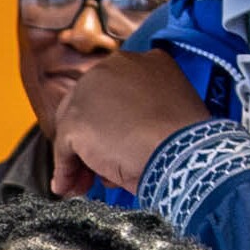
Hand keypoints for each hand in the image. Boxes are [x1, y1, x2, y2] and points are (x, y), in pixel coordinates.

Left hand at [44, 44, 207, 193]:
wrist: (181, 152)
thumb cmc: (185, 142)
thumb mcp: (169, 115)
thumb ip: (143, 114)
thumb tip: (119, 139)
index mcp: (143, 62)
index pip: (113, 91)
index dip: (112, 120)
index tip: (116, 143)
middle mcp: (113, 67)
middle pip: (88, 107)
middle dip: (91, 139)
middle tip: (95, 168)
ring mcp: (90, 91)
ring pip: (75, 127)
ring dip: (78, 158)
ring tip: (85, 184)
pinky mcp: (76, 120)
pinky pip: (65, 149)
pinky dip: (66, 170)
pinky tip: (69, 187)